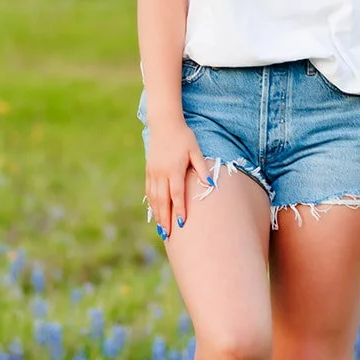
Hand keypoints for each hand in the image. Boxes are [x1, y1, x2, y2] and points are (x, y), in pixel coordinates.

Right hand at [145, 118, 209, 238]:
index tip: (182, 224)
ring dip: (157, 214)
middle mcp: (161, 173)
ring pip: (154, 198)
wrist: (164, 123)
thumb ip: (201, 169)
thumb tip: (211, 185)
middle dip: (165, 219)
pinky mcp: (149, 170)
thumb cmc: (184, 136)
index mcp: (174, 169)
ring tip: (161, 228)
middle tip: (168, 235)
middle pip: (163, 200)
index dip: (179, 210)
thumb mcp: (195, 150)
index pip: (177, 194)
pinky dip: (152, 203)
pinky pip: (149, 190)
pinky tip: (155, 212)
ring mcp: (153, 172)